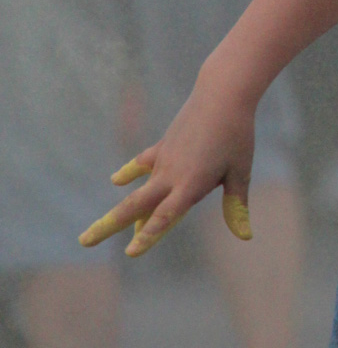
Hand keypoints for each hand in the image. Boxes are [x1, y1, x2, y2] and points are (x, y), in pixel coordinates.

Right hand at [78, 74, 257, 258]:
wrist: (221, 94)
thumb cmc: (237, 135)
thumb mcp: (240, 172)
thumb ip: (236, 205)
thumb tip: (245, 236)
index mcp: (190, 185)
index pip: (164, 217)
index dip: (148, 236)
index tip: (130, 252)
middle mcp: (171, 176)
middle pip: (134, 206)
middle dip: (108, 225)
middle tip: (83, 241)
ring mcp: (164, 160)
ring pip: (136, 191)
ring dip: (118, 211)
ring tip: (96, 230)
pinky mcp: (163, 145)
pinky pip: (142, 163)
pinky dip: (129, 173)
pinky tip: (117, 181)